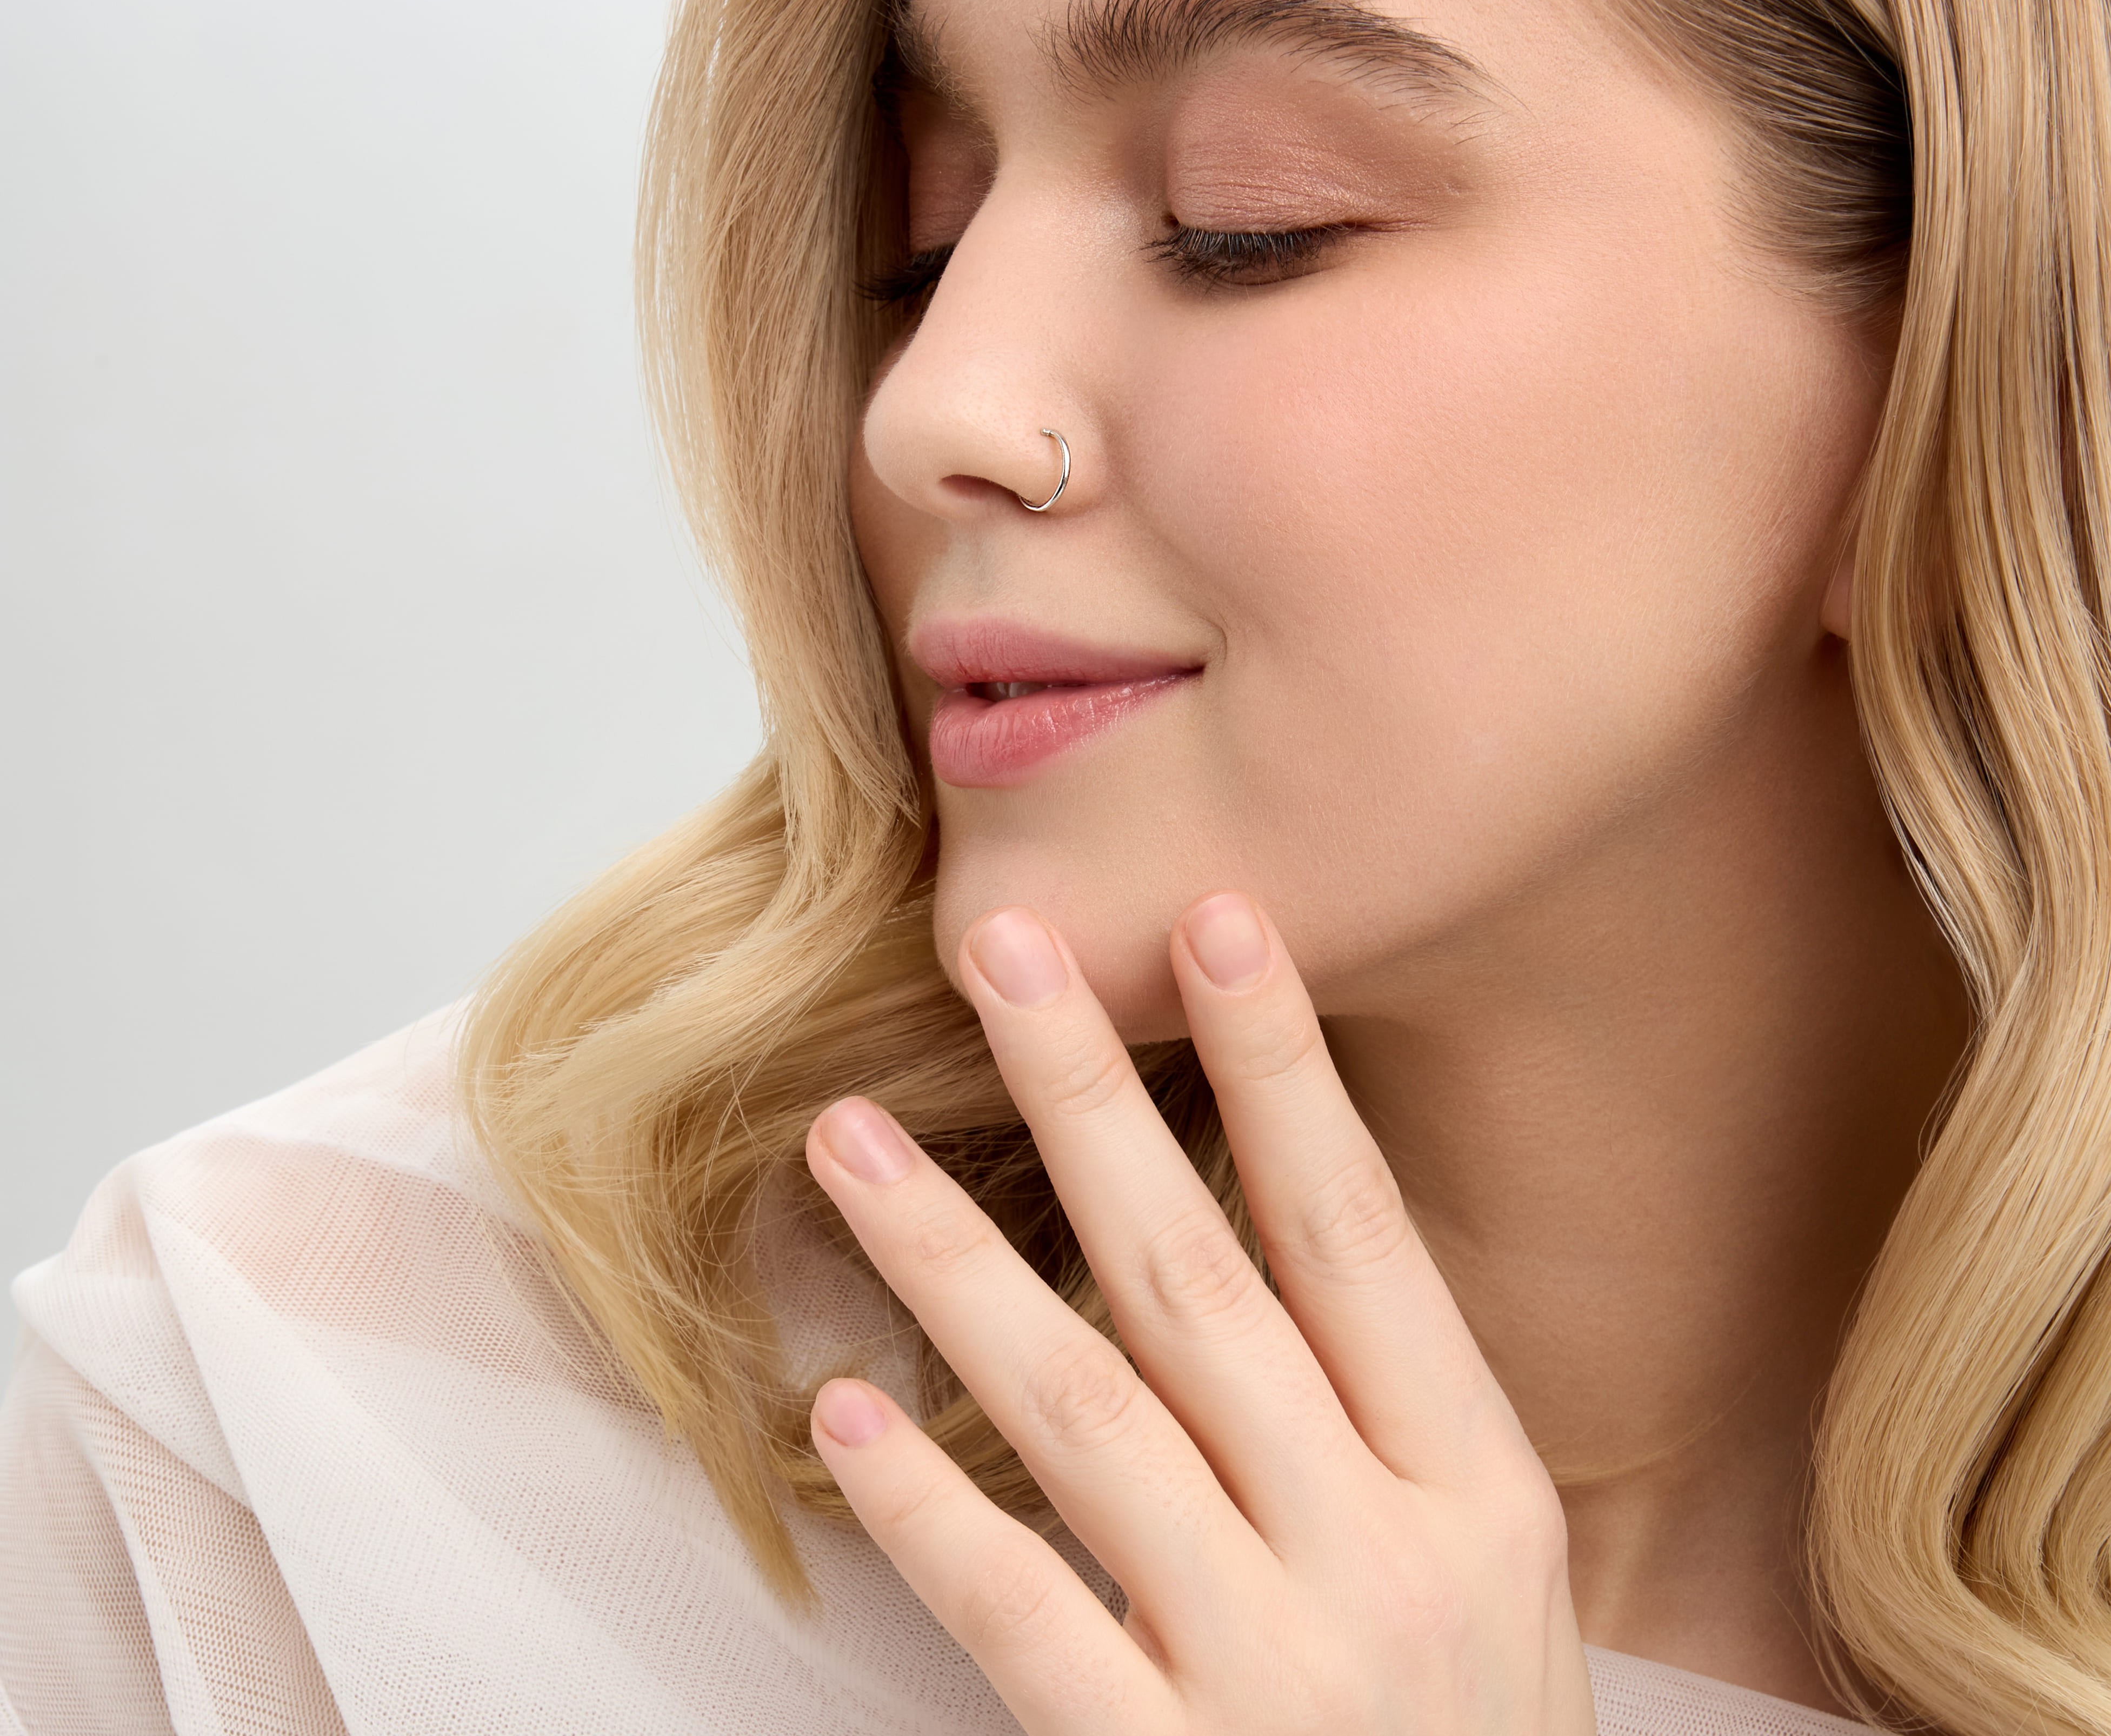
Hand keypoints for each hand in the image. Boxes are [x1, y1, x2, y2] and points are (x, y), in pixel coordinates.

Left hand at [804, 893, 1595, 1733]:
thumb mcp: (1476, 1569)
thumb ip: (1372, 1416)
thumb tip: (1253, 1224)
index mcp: (1473, 1485)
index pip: (1356, 1230)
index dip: (1282, 1068)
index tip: (1214, 917)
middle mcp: (1379, 1553)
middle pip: (1201, 1280)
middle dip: (1093, 1097)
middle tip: (998, 947)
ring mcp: (1276, 1671)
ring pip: (1085, 1411)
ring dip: (953, 1258)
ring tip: (845, 1136)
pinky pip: (1025, 1614)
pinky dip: (930, 1507)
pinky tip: (841, 1407)